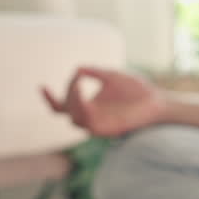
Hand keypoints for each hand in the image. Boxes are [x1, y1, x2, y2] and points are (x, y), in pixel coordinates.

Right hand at [41, 66, 167, 136]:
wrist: (156, 100)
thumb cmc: (136, 89)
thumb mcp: (112, 76)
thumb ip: (95, 72)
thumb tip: (78, 69)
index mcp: (89, 105)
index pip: (63, 106)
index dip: (49, 99)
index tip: (41, 86)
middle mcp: (91, 117)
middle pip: (66, 111)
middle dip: (67, 95)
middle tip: (78, 81)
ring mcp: (99, 125)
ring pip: (75, 120)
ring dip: (73, 104)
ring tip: (79, 87)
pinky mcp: (108, 130)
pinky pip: (89, 125)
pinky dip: (84, 112)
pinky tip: (86, 99)